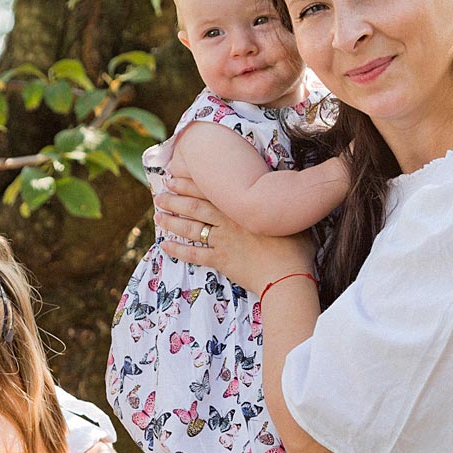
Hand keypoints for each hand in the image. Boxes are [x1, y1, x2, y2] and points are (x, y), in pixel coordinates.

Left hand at [154, 170, 308, 294]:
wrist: (287, 274)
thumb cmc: (294, 245)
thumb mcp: (288, 216)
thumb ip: (276, 201)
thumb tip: (280, 185)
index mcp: (241, 208)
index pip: (209, 191)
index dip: (188, 184)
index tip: (173, 178)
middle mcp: (228, 222)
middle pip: (194, 207)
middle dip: (174, 200)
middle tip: (160, 195)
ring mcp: (222, 241)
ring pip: (191, 228)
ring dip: (172, 221)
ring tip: (158, 215)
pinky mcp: (221, 261)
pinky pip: (194, 255)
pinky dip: (177, 250)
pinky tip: (164, 246)